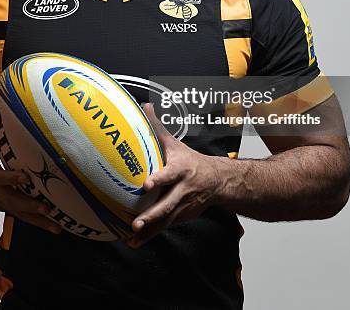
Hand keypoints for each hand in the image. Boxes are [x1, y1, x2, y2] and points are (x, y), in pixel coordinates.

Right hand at [0, 88, 60, 234]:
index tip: (26, 177)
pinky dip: (41, 224)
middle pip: (16, 202)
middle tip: (50, 208)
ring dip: (40, 221)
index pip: (2, 178)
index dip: (13, 179)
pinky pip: (26, 218)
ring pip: (23, 215)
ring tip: (59, 226)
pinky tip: (59, 228)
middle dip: (32, 206)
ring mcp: (3, 203)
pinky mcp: (8, 209)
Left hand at [127, 103, 228, 247]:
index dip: (159, 179)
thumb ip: (158, 127)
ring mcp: (182, 206)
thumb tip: (145, 106)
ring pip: (165, 220)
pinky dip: (150, 236)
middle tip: (135, 223)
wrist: (218, 181)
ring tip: (131, 237)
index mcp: (181, 170)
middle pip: (167, 204)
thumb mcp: (176, 143)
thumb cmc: (190, 160)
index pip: (169, 175)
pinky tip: (134, 243)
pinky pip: (164, 227)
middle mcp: (182, 190)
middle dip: (152, 215)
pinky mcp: (180, 217)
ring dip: (149, 230)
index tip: (146, 184)